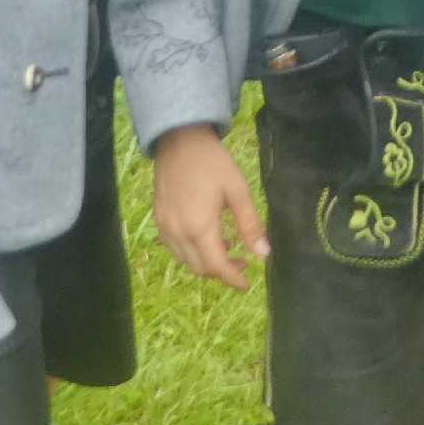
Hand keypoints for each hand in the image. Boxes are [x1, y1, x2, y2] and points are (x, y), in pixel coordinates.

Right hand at [150, 124, 266, 289]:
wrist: (179, 140)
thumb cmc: (213, 162)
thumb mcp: (238, 190)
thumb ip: (250, 225)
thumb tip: (264, 254)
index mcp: (199, 227)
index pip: (216, 267)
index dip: (233, 279)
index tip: (248, 284)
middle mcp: (178, 233)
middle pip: (200, 268)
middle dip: (222, 272)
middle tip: (243, 263)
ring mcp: (165, 227)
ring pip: (186, 260)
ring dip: (207, 263)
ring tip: (228, 249)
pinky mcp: (159, 220)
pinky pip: (175, 248)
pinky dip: (192, 252)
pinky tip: (207, 238)